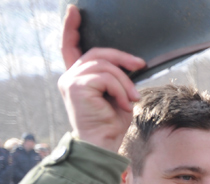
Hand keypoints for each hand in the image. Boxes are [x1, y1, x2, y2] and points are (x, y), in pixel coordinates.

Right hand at [58, 5, 143, 151]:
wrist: (104, 144)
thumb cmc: (111, 123)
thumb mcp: (117, 94)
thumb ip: (115, 76)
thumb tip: (132, 62)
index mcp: (77, 77)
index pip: (70, 47)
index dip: (71, 27)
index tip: (75, 10)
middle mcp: (69, 76)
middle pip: (98, 53)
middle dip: (122, 58)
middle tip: (140, 65)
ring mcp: (70, 81)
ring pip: (105, 66)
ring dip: (125, 82)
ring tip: (131, 98)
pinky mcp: (75, 87)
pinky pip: (106, 77)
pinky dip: (120, 90)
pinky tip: (124, 104)